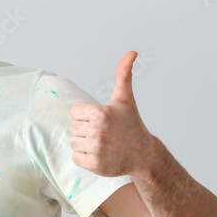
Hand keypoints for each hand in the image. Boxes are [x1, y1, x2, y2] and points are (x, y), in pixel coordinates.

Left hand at [68, 51, 152, 176]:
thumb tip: (131, 52)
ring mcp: (96, 149)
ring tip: (102, 143)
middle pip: (73, 127)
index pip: (74, 112)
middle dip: (85, 129)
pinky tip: (100, 154)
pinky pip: (75, 158)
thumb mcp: (125, 99)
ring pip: (73, 142)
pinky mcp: (94, 164)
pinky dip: (84, 157)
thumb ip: (123, 75)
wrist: (143, 154)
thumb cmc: (131, 125)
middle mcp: (97, 131)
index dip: (86, 115)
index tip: (100, 119)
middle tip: (103, 132)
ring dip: (84, 143)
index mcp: (100, 113)